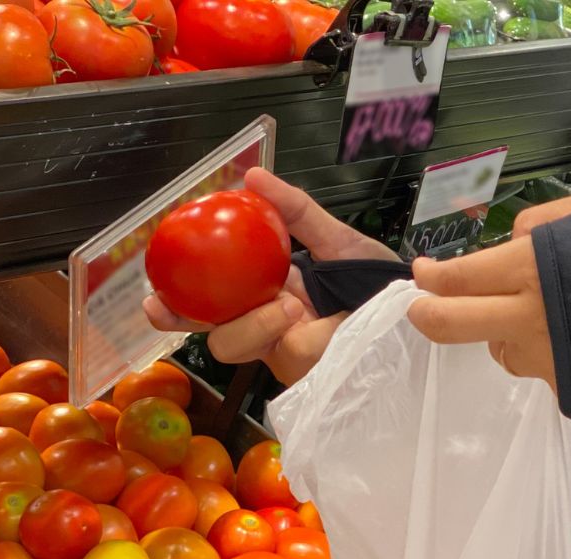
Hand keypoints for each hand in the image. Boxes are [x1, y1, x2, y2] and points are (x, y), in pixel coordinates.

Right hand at [144, 167, 398, 384]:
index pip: (215, 300)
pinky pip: (272, 355)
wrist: (415, 313)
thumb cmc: (381, 282)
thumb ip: (295, 211)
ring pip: (231, 346)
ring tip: (288, 305)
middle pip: (212, 329)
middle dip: (188, 319)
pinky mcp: (300, 370)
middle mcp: (270, 325)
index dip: (180, 301)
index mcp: (271, 293)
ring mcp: (282, 351)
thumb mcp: (337, 239)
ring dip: (250, 323)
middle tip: (167, 303)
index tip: (155, 293)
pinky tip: (295, 318)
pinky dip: (279, 333)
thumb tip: (253, 177)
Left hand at [406, 189, 570, 388]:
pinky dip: (547, 353)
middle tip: (421, 307)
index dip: (430, 278)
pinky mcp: (566, 392)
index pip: (457, 280)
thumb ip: (538, 224)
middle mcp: (527, 319)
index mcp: (530, 269)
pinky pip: (540, 369)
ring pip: (500, 349)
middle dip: (425, 314)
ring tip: (546, 316)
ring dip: (504, 333)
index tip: (422, 275)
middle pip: (449, 325)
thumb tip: (505, 245)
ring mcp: (545, 361)